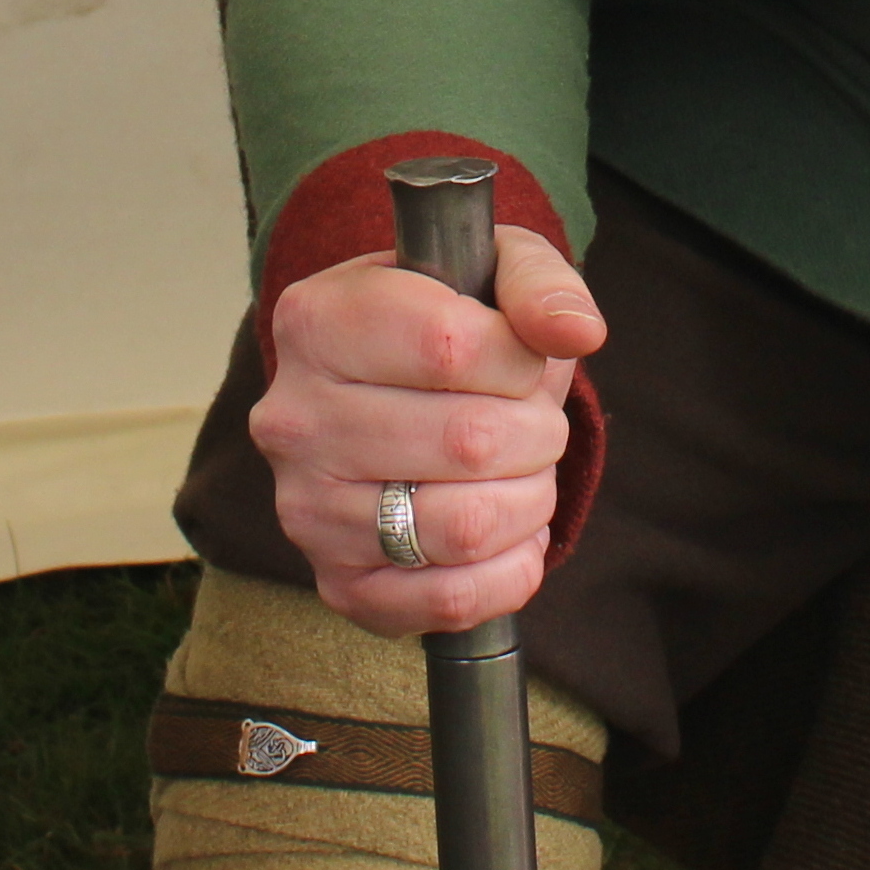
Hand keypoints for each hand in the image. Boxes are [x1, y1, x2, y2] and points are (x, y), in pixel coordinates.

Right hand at [249, 224, 604, 633]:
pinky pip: (451, 600)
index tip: (521, 358)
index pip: (449, 346)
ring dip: (530, 501)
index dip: (520, 359)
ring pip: (466, 525)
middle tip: (534, 422)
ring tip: (524, 474)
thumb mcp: (491, 269)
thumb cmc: (447, 328)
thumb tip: (576, 331)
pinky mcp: (338, 584)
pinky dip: (510, 570)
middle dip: (537, 433)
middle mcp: (293, 419)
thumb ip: (539, 283)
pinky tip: (509, 534)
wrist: (385, 399)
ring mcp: (307, 510)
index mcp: (316, 322)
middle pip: (468, 440)